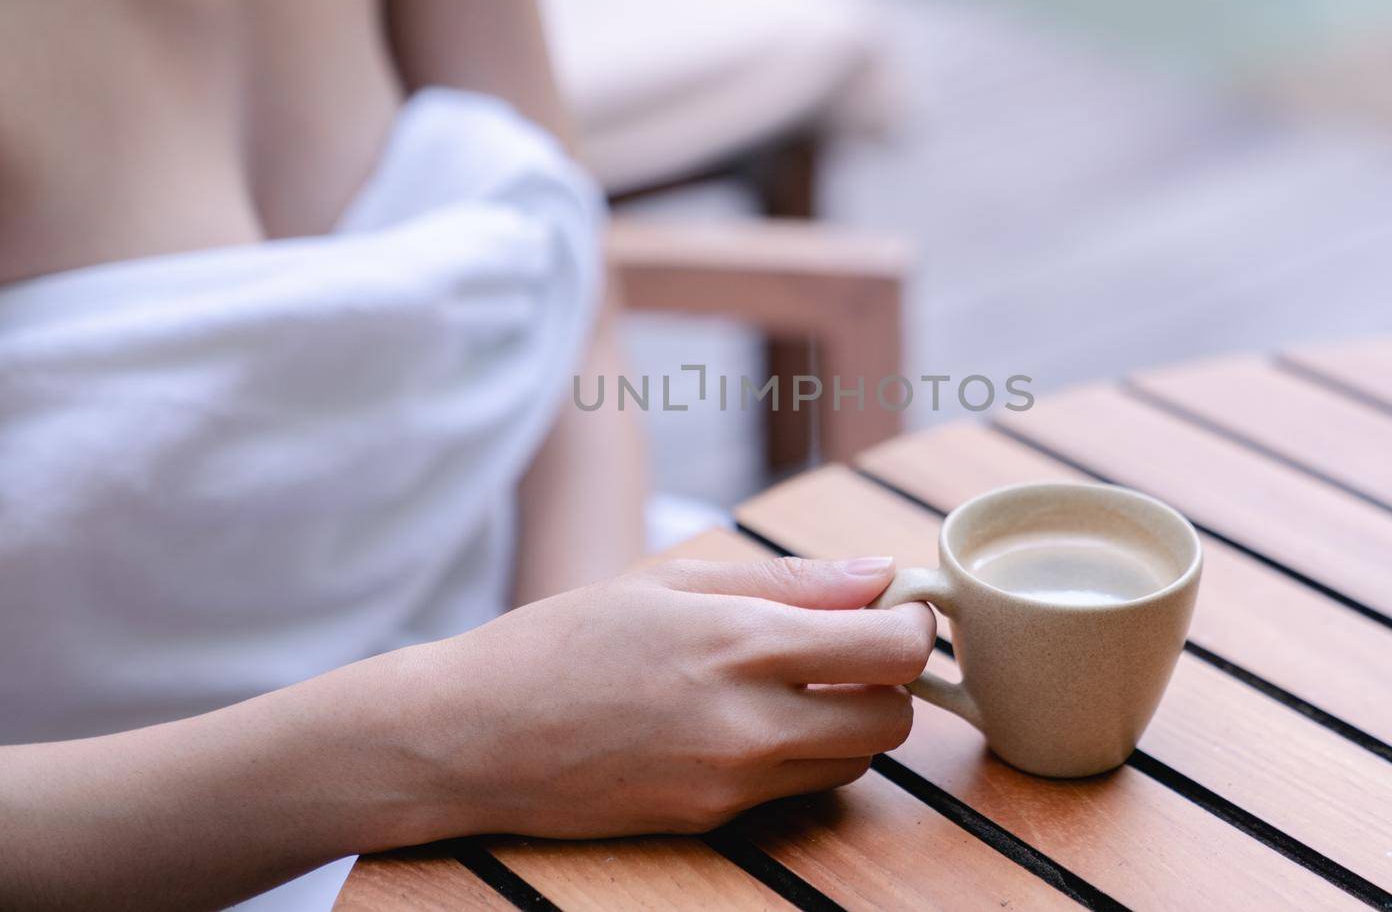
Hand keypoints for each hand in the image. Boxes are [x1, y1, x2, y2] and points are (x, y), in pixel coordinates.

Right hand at [402, 555, 935, 836]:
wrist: (473, 736)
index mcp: (741, 640)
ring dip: (852, 719)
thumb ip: (789, 581)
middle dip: (892, 678)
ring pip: (856, 760)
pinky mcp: (714, 819)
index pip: (891, 646)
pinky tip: (755, 719)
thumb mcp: (674, 583)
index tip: (900, 606)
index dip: (915, 623)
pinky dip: (805, 754)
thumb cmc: (565, 640)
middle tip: (855, 645)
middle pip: (892, 716)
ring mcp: (733, 780)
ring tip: (798, 681)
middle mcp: (750, 719)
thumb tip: (879, 574)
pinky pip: (801, 788)